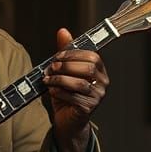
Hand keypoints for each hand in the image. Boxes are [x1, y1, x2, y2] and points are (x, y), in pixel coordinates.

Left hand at [44, 28, 107, 151]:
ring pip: (80, 83)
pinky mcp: (89, 108)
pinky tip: (52, 92)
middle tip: (49, 69)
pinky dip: (59, 93)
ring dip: (59, 80)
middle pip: (87, 68)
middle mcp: (103, 82)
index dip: (72, 55)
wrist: (66, 120)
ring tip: (47, 81)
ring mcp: (98, 96)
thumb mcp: (64, 71)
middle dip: (65, 66)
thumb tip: (62, 31)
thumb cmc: (66, 93)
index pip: (91, 56)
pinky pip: (74, 98)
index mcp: (99, 70)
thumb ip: (65, 52)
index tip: (55, 57)